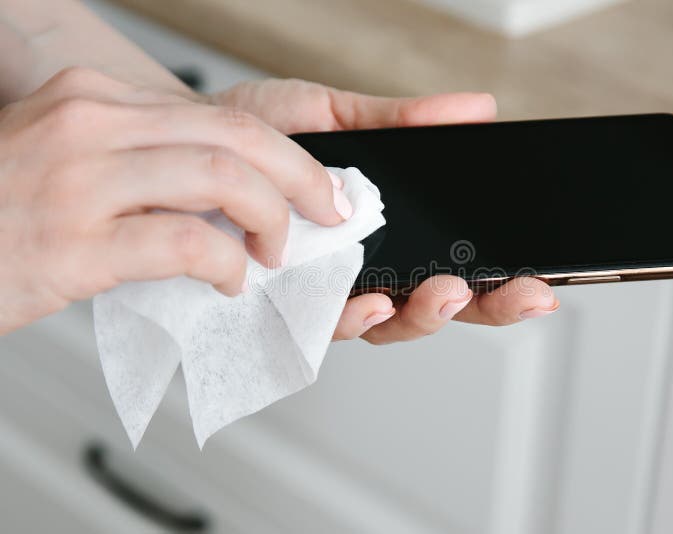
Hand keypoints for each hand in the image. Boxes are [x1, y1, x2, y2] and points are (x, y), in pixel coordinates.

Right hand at [0, 68, 350, 333]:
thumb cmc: (3, 213)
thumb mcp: (68, 159)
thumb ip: (140, 161)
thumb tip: (226, 193)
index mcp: (93, 100)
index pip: (217, 117)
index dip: (283, 154)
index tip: (312, 184)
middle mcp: (88, 125)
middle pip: (233, 136)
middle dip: (300, 177)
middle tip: (327, 211)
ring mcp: (78, 181)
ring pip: (219, 179)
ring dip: (269, 219)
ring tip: (274, 251)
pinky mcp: (73, 244)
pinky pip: (183, 242)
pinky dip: (224, 263)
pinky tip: (227, 280)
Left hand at [212, 79, 559, 343]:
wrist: (188, 144)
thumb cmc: (263, 135)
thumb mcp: (340, 116)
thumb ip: (403, 122)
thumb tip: (476, 109)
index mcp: (387, 231)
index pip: (455, 262)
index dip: (500, 279)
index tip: (538, 276)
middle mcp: (364, 269)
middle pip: (436, 305)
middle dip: (485, 305)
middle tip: (520, 292)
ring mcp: (326, 293)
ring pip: (388, 324)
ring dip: (424, 314)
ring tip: (446, 290)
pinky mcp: (285, 307)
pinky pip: (325, 325)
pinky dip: (353, 316)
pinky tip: (373, 300)